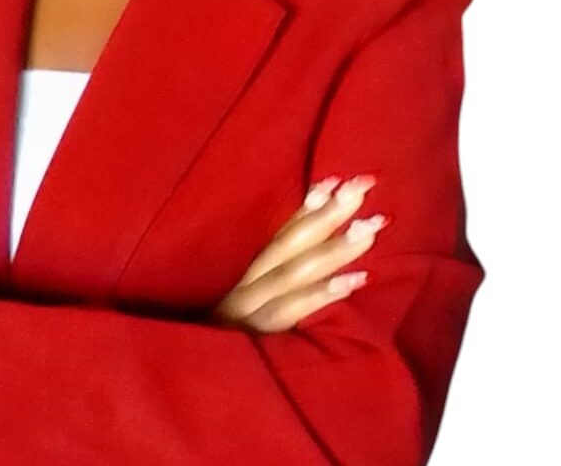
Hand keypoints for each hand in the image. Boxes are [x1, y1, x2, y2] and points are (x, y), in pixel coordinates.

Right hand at [210, 174, 389, 332]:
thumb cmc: (226, 348)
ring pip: (296, 271)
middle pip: (291, 243)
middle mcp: (247, 285)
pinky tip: (355, 280)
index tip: (336, 179)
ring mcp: (250, 310)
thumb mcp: (247, 311)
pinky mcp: (256, 337)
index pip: (280, 233)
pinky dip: (323, 293)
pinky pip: (293, 310)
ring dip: (335, 248)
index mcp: (246, 275)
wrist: (192, 380)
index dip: (307, 206)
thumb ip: (275, 284)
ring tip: (369, 229)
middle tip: (363, 187)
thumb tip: (315, 257)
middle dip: (328, 214)